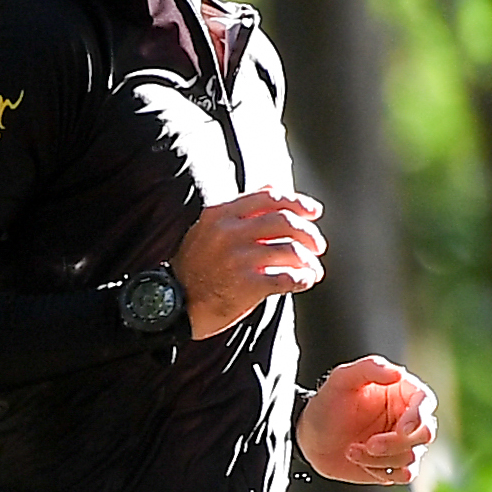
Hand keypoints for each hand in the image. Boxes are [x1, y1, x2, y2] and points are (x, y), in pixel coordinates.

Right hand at [176, 188, 326, 336]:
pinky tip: (304, 281)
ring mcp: (238, 259)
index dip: (298, 202)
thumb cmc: (195, 267)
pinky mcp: (246, 285)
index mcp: (222, 214)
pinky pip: (286, 278)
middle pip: (285, 222)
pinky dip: (302, 279)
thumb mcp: (210, 228)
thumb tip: (273, 187)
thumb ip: (241, 209)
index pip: (270, 198)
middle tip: (318, 244)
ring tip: (313, 268)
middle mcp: (230, 232)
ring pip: (290, 250)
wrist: (173, 304)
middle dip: (309, 233)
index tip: (314, 211)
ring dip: (309, 260)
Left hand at [300, 355, 437, 484]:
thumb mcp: (342, 379)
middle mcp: (408, 417)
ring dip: (380, 458)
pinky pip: (404, 475)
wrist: (310, 439)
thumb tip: (399, 373)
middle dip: (397, 443)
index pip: (425, 402)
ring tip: (351, 450)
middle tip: (369, 444)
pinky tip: (359, 461)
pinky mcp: (396, 465)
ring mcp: (404, 443)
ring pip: (412, 457)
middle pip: (425, 433)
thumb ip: (370, 369)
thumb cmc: (327, 404)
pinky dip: (381, 471)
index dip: (419, 416)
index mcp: (402, 392)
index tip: (402, 429)